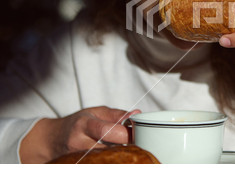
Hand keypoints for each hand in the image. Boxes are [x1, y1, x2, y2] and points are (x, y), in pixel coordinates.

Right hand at [20, 106, 140, 162]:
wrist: (52, 140)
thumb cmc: (76, 124)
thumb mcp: (95, 112)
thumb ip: (117, 115)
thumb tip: (136, 113)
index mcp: (83, 125)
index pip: (106, 131)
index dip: (125, 133)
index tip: (137, 132)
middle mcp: (79, 143)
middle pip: (107, 149)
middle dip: (125, 147)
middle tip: (136, 143)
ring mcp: (77, 158)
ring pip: (105, 160)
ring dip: (119, 156)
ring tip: (125, 150)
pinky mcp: (79, 166)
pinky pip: (100, 165)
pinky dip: (110, 161)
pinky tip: (116, 157)